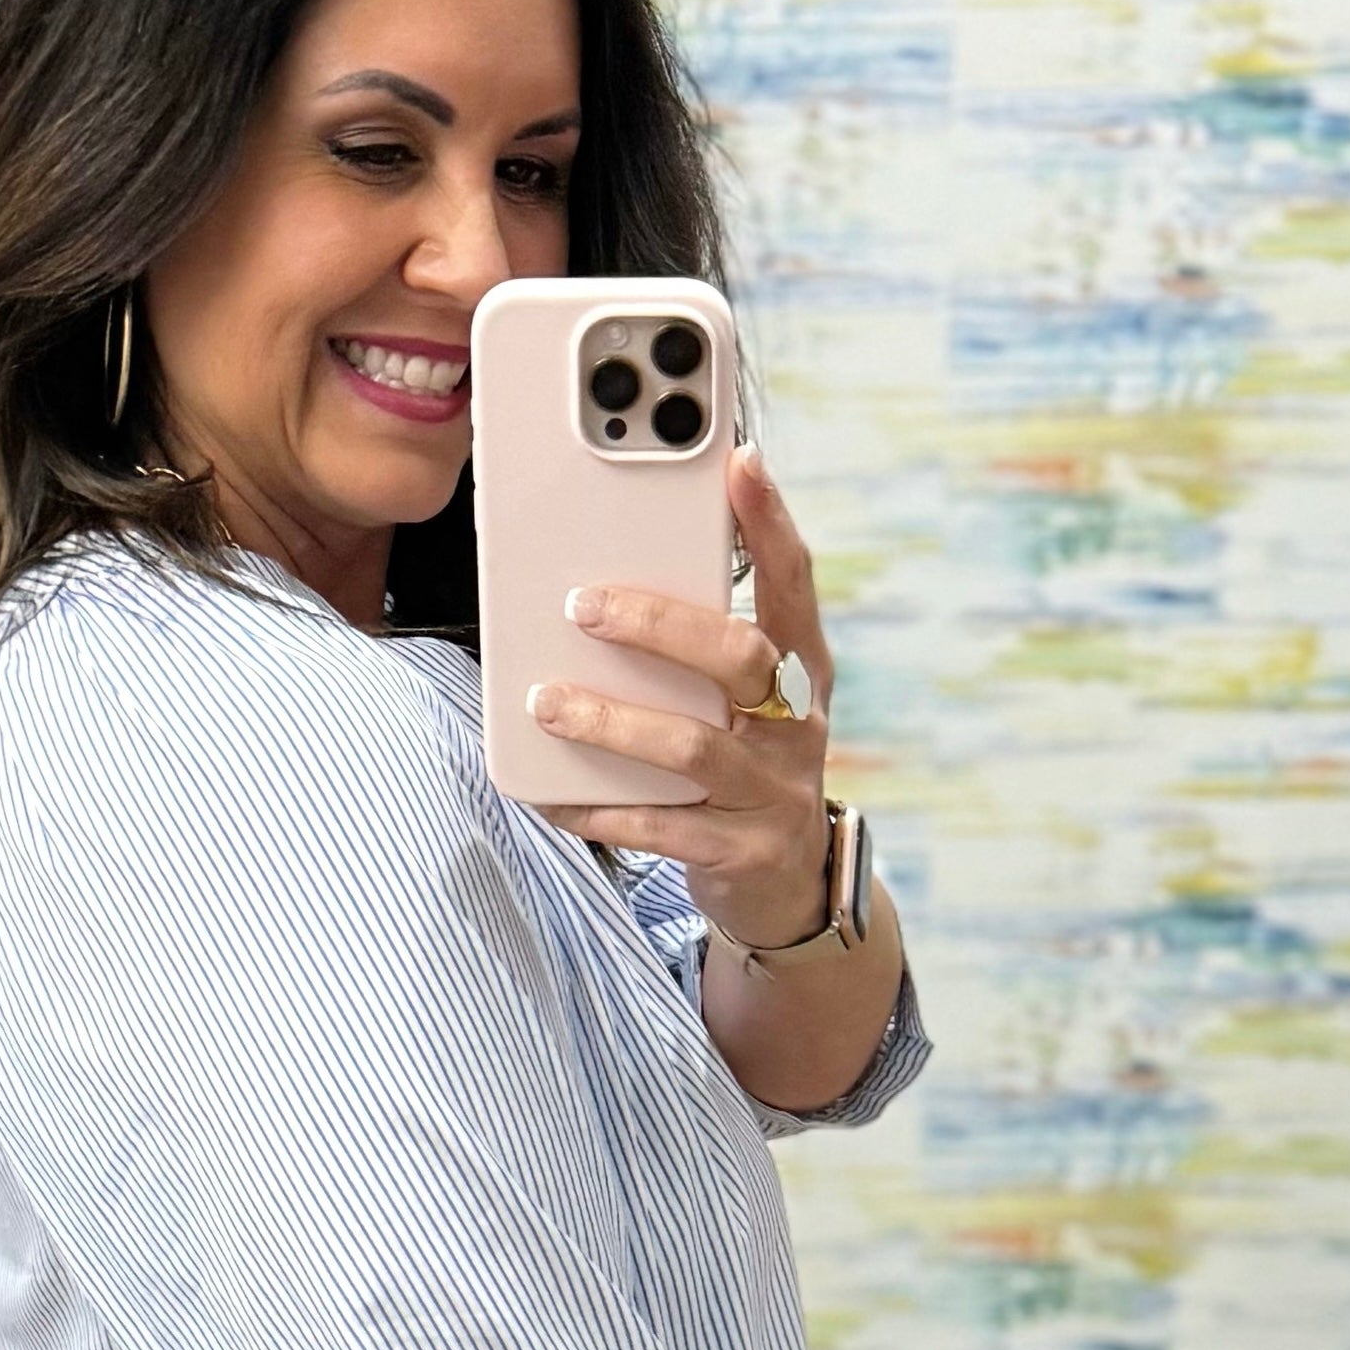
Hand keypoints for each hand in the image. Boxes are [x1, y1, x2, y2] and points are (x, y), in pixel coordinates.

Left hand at [527, 443, 837, 953]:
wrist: (786, 887)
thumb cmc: (744, 767)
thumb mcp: (743, 703)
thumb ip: (697, 649)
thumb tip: (598, 583)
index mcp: (801, 671)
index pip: (794, 584)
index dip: (771, 523)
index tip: (740, 462)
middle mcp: (796, 726)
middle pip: (741, 658)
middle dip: (659, 625)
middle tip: (583, 606)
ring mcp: (771, 792)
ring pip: (692, 747)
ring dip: (611, 721)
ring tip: (548, 702)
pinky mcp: (739, 853)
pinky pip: (658, 827)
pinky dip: (597, 809)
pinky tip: (551, 796)